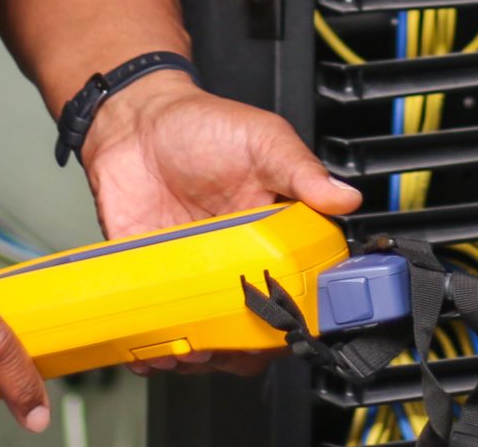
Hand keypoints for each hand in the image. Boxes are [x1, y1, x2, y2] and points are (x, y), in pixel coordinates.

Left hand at [78, 71, 364, 373]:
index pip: (296, 284)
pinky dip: (152, 349)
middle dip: (245, 349)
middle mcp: (234, 262)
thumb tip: (345, 197)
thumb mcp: (261, 139)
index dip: (297, 312)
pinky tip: (151, 350)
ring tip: (192, 351)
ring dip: (200, 356)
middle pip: (253, 324)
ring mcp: (194, 275)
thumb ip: (300, 169)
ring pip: (207, 337)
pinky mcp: (153, 281)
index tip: (292, 324)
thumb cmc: (200, 125)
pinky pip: (156, 327)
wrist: (132, 122)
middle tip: (236, 346)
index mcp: (271, 232)